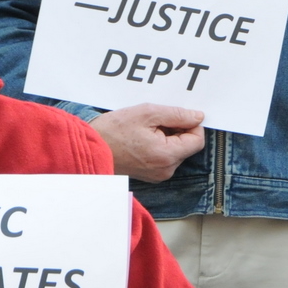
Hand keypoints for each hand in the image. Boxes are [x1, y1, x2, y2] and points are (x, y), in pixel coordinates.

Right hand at [90, 104, 205, 182]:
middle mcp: (166, 170)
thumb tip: (198, 117)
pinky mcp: (150, 174)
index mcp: (167, 156)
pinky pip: (165, 156)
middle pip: (187, 145)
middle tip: (156, 120)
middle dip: (177, 129)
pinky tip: (143, 136)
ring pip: (176, 150)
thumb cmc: (114, 131)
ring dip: (167, 135)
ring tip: (147, 128)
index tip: (177, 115)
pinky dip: (160, 144)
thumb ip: (176, 115)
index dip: (192, 124)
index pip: (197, 140)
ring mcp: (158, 174)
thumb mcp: (147, 113)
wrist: (90, 148)